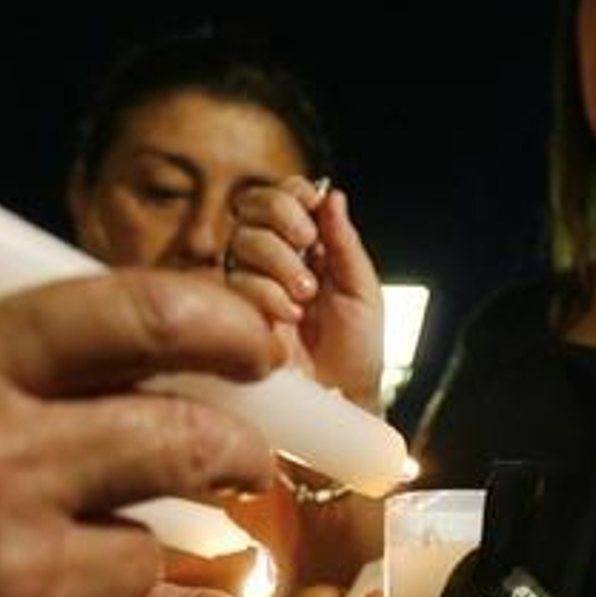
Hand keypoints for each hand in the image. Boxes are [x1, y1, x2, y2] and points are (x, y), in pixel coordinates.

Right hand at [227, 177, 383, 409]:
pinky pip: (234, 282)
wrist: (340, 401)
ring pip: (242, 241)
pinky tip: (287, 319)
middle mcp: (274, 260)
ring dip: (279, 262)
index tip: (311, 210)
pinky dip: (266, 295)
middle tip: (308, 245)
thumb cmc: (356, 354)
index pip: (285, 197)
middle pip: (253, 207)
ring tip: (305, 298)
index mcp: (309, 248)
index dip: (292, 195)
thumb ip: (346, 244)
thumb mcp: (363, 293)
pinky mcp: (232, 313)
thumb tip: (333, 197)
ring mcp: (250, 285)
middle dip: (282, 218)